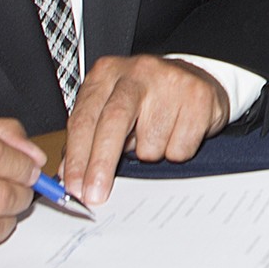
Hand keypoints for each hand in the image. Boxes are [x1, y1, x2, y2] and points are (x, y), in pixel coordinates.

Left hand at [62, 55, 231, 206]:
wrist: (195, 78)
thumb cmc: (146, 99)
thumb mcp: (109, 109)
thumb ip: (87, 138)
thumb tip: (69, 174)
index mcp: (106, 73)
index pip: (85, 119)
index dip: (77, 158)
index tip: (75, 187)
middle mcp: (137, 72)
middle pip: (113, 123)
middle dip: (101, 164)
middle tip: (95, 195)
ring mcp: (171, 81)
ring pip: (150, 143)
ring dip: (150, 154)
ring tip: (156, 136)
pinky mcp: (199, 96)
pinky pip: (180, 147)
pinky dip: (176, 151)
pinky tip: (177, 132)